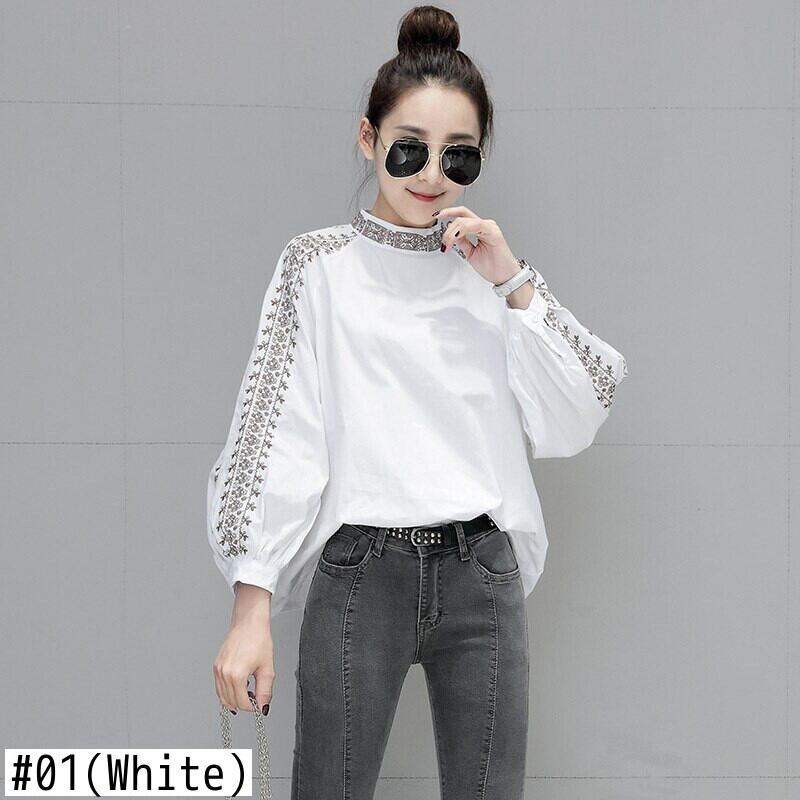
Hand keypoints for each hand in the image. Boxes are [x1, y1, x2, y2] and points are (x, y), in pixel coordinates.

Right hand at [213, 591, 273, 716]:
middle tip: (256, 697)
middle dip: (244, 703)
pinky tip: (240, 685)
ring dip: (235, 699)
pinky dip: (228, 691)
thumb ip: (265, 691)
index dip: (253, 706)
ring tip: (249, 690)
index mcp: (236, 674)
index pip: (242, 703)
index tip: (260, 702)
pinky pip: (219, 687)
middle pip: (231, 701)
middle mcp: (224, 673)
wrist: (249, 623)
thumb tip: (263, 707)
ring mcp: (218, 669)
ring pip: (222, 696)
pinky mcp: (216, 666)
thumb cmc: (258, 640)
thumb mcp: (267, 668)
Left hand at [435, 205, 521, 285]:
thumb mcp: (470, 253)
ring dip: (452, 232)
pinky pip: (475, 226)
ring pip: (465, 220)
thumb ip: (463, 242)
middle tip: (443, 240)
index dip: (449, 213)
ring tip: (448, 244)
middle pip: (462, 215)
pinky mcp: (493, 233)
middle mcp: (485, 225)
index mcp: (479, 228)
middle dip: (447, 225)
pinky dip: (461, 231)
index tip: (437, 216)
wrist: (504, 276)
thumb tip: (452, 236)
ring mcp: (489, 227)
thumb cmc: (492, 267)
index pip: (462, 215)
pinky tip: (455, 238)